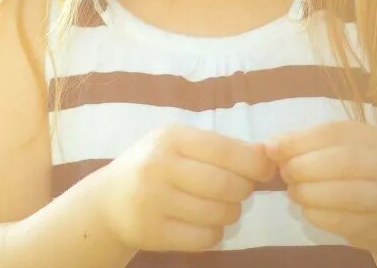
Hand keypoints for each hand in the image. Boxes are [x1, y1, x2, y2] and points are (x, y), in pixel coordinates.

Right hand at [96, 124, 275, 253]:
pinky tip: (202, 223)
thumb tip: (267, 158)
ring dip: (230, 212)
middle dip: (243, 190)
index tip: (266, 170)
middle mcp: (159, 167)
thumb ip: (219, 148)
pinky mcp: (154, 233)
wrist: (109, 201)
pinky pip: (207, 238)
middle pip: (228, 185)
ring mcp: (154, 202)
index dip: (255, 163)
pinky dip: (215, 232)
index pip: (226, 150)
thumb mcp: (177, 145)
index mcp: (169, 138)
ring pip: (221, 213)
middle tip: (237, 190)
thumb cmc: (153, 167)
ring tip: (217, 205)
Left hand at [263, 119, 376, 255]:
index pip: (333, 132)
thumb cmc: (366, 175)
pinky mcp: (376, 227)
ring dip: (307, 192)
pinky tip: (308, 209)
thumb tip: (271, 145)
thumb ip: (311, 143)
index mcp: (372, 138)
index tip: (271, 148)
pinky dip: (315, 214)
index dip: (298, 140)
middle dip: (302, 167)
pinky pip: (339, 221)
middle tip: (285, 173)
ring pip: (342, 193)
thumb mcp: (347, 149)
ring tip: (295, 191)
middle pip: (340, 161)